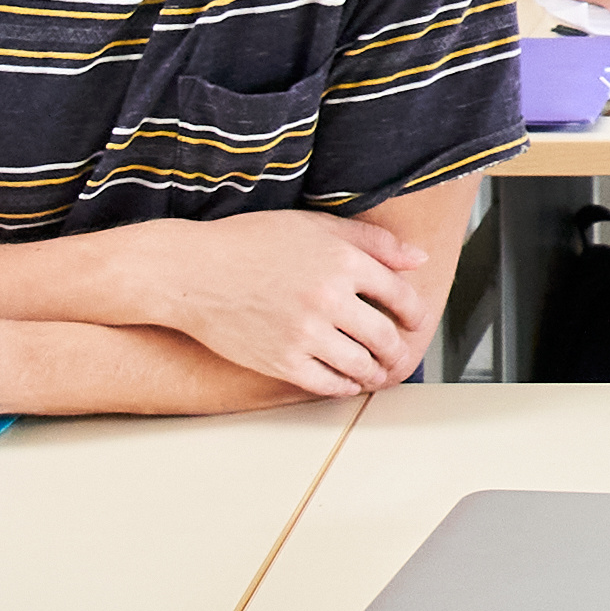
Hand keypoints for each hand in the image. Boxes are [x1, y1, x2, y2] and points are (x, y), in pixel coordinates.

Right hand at [156, 210, 438, 395]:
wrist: (191, 272)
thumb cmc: (250, 243)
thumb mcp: (313, 225)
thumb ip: (371, 240)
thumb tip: (418, 259)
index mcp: (341, 261)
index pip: (401, 295)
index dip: (414, 313)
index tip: (413, 320)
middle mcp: (328, 298)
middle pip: (386, 337)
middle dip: (398, 350)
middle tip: (399, 354)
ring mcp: (304, 333)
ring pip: (361, 365)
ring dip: (374, 372)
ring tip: (374, 369)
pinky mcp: (282, 361)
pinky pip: (328, 384)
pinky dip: (344, 385)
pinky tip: (345, 379)